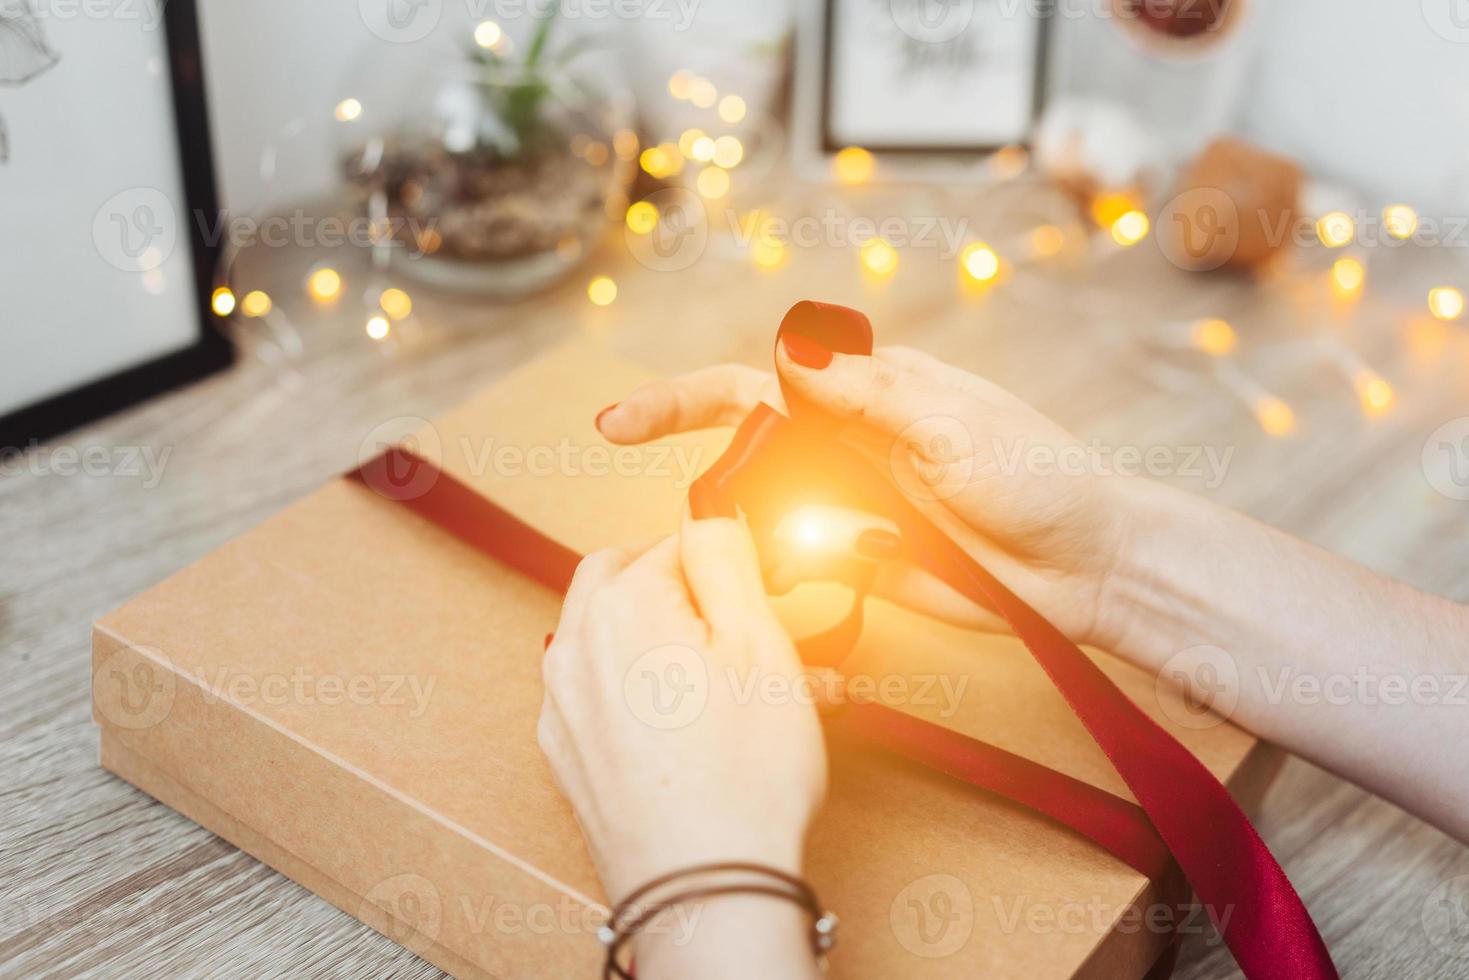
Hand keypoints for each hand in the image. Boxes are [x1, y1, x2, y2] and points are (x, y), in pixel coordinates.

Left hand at [538, 518, 826, 903]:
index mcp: (619, 602)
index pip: (677, 541)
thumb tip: (707, 510)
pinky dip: (651, 693)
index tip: (765, 592)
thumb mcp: (760, 640)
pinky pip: (608, 695)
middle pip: (633, 581)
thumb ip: (726, 557)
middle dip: (690, 594)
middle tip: (747, 628)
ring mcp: (564, 704)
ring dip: (677, 645)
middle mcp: (575, 645)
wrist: (704, 891)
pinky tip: (702, 727)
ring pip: (622, 641)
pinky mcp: (569, 754)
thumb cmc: (742, 775)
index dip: (731, 563)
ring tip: (743, 688)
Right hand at [595, 340, 1141, 650]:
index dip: (683, 401)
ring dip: (749, 532)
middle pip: (746, 450)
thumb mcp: (952, 424)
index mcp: (868, 393)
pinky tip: (797, 578)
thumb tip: (788, 349)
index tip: (619, 423)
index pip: (756, 385)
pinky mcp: (863, 563)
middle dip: (707, 475)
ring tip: (801, 548)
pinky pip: (801, 566)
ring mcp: (853, 506)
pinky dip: (784, 572)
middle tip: (690, 520)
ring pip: (765, 513)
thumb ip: (867, 393)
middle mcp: (849, 444)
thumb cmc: (1038, 476)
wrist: (1088, 567)